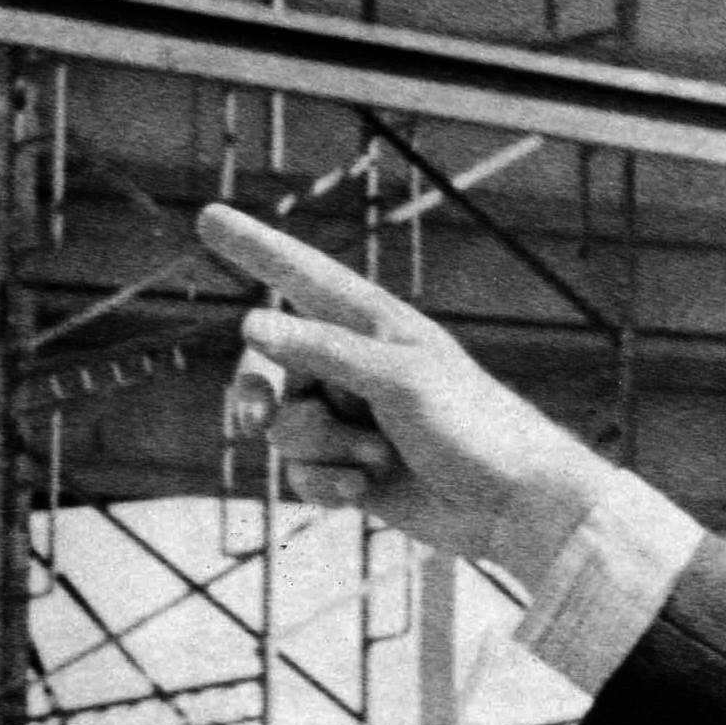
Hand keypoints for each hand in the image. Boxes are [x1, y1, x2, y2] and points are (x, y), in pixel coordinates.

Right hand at [200, 203, 617, 581]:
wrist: (517, 508)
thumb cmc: (477, 428)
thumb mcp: (402, 380)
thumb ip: (325, 351)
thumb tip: (249, 325)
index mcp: (376, 327)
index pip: (303, 278)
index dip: (257, 249)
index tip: (209, 216)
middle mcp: (356, 367)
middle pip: (268, 367)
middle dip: (263, 395)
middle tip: (253, 419)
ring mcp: (352, 419)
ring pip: (283, 428)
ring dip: (320, 448)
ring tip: (377, 458)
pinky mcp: (351, 469)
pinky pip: (300, 473)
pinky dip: (326, 483)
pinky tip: (367, 491)